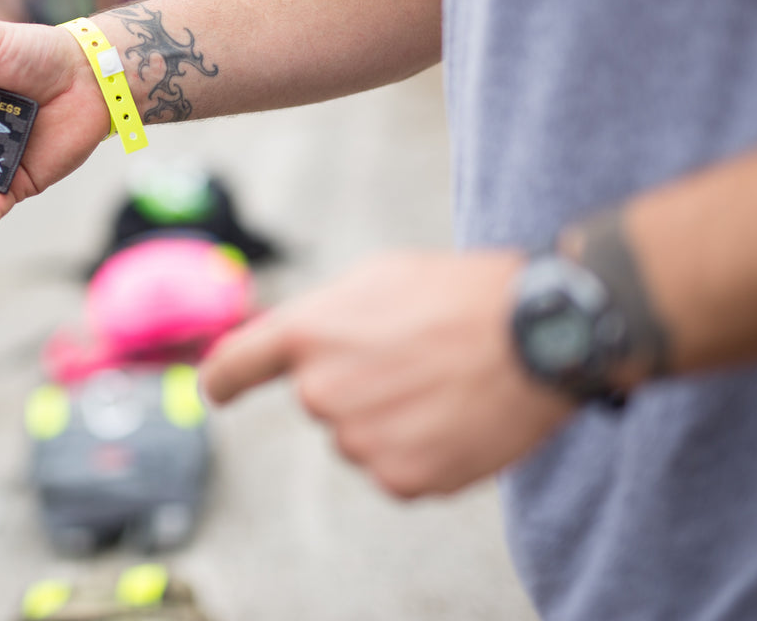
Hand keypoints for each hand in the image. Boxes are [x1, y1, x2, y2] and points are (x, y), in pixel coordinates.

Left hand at [201, 251, 574, 498]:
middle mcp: (320, 391)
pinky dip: (421, 451)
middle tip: (413, 357)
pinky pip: (395, 469)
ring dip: (390, 418)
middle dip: (355, 382)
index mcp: (306, 333)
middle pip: (319, 399)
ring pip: (358, 436)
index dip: (223, 381)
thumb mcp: (378, 278)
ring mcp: (359, 441)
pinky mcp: (399, 479)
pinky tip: (455, 419)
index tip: (217, 390)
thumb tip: (296, 347)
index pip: (233, 367)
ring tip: (442, 383)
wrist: (538, 335)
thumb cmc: (460, 293)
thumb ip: (322, 316)